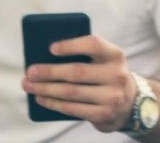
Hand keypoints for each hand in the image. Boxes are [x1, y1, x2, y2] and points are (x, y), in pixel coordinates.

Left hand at [21, 35, 138, 131]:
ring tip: (29, 85)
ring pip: (71, 92)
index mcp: (114, 54)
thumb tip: (44, 57)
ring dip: (46, 89)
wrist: (130, 102)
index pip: (93, 44)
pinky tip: (41, 98)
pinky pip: (73, 109)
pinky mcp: (104, 114)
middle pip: (77, 72)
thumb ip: (83, 56)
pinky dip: (53, 103)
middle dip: (49, 72)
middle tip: (30, 71)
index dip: (71, 45)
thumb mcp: (102, 61)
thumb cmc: (105, 74)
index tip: (50, 48)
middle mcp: (116, 74)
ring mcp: (112, 96)